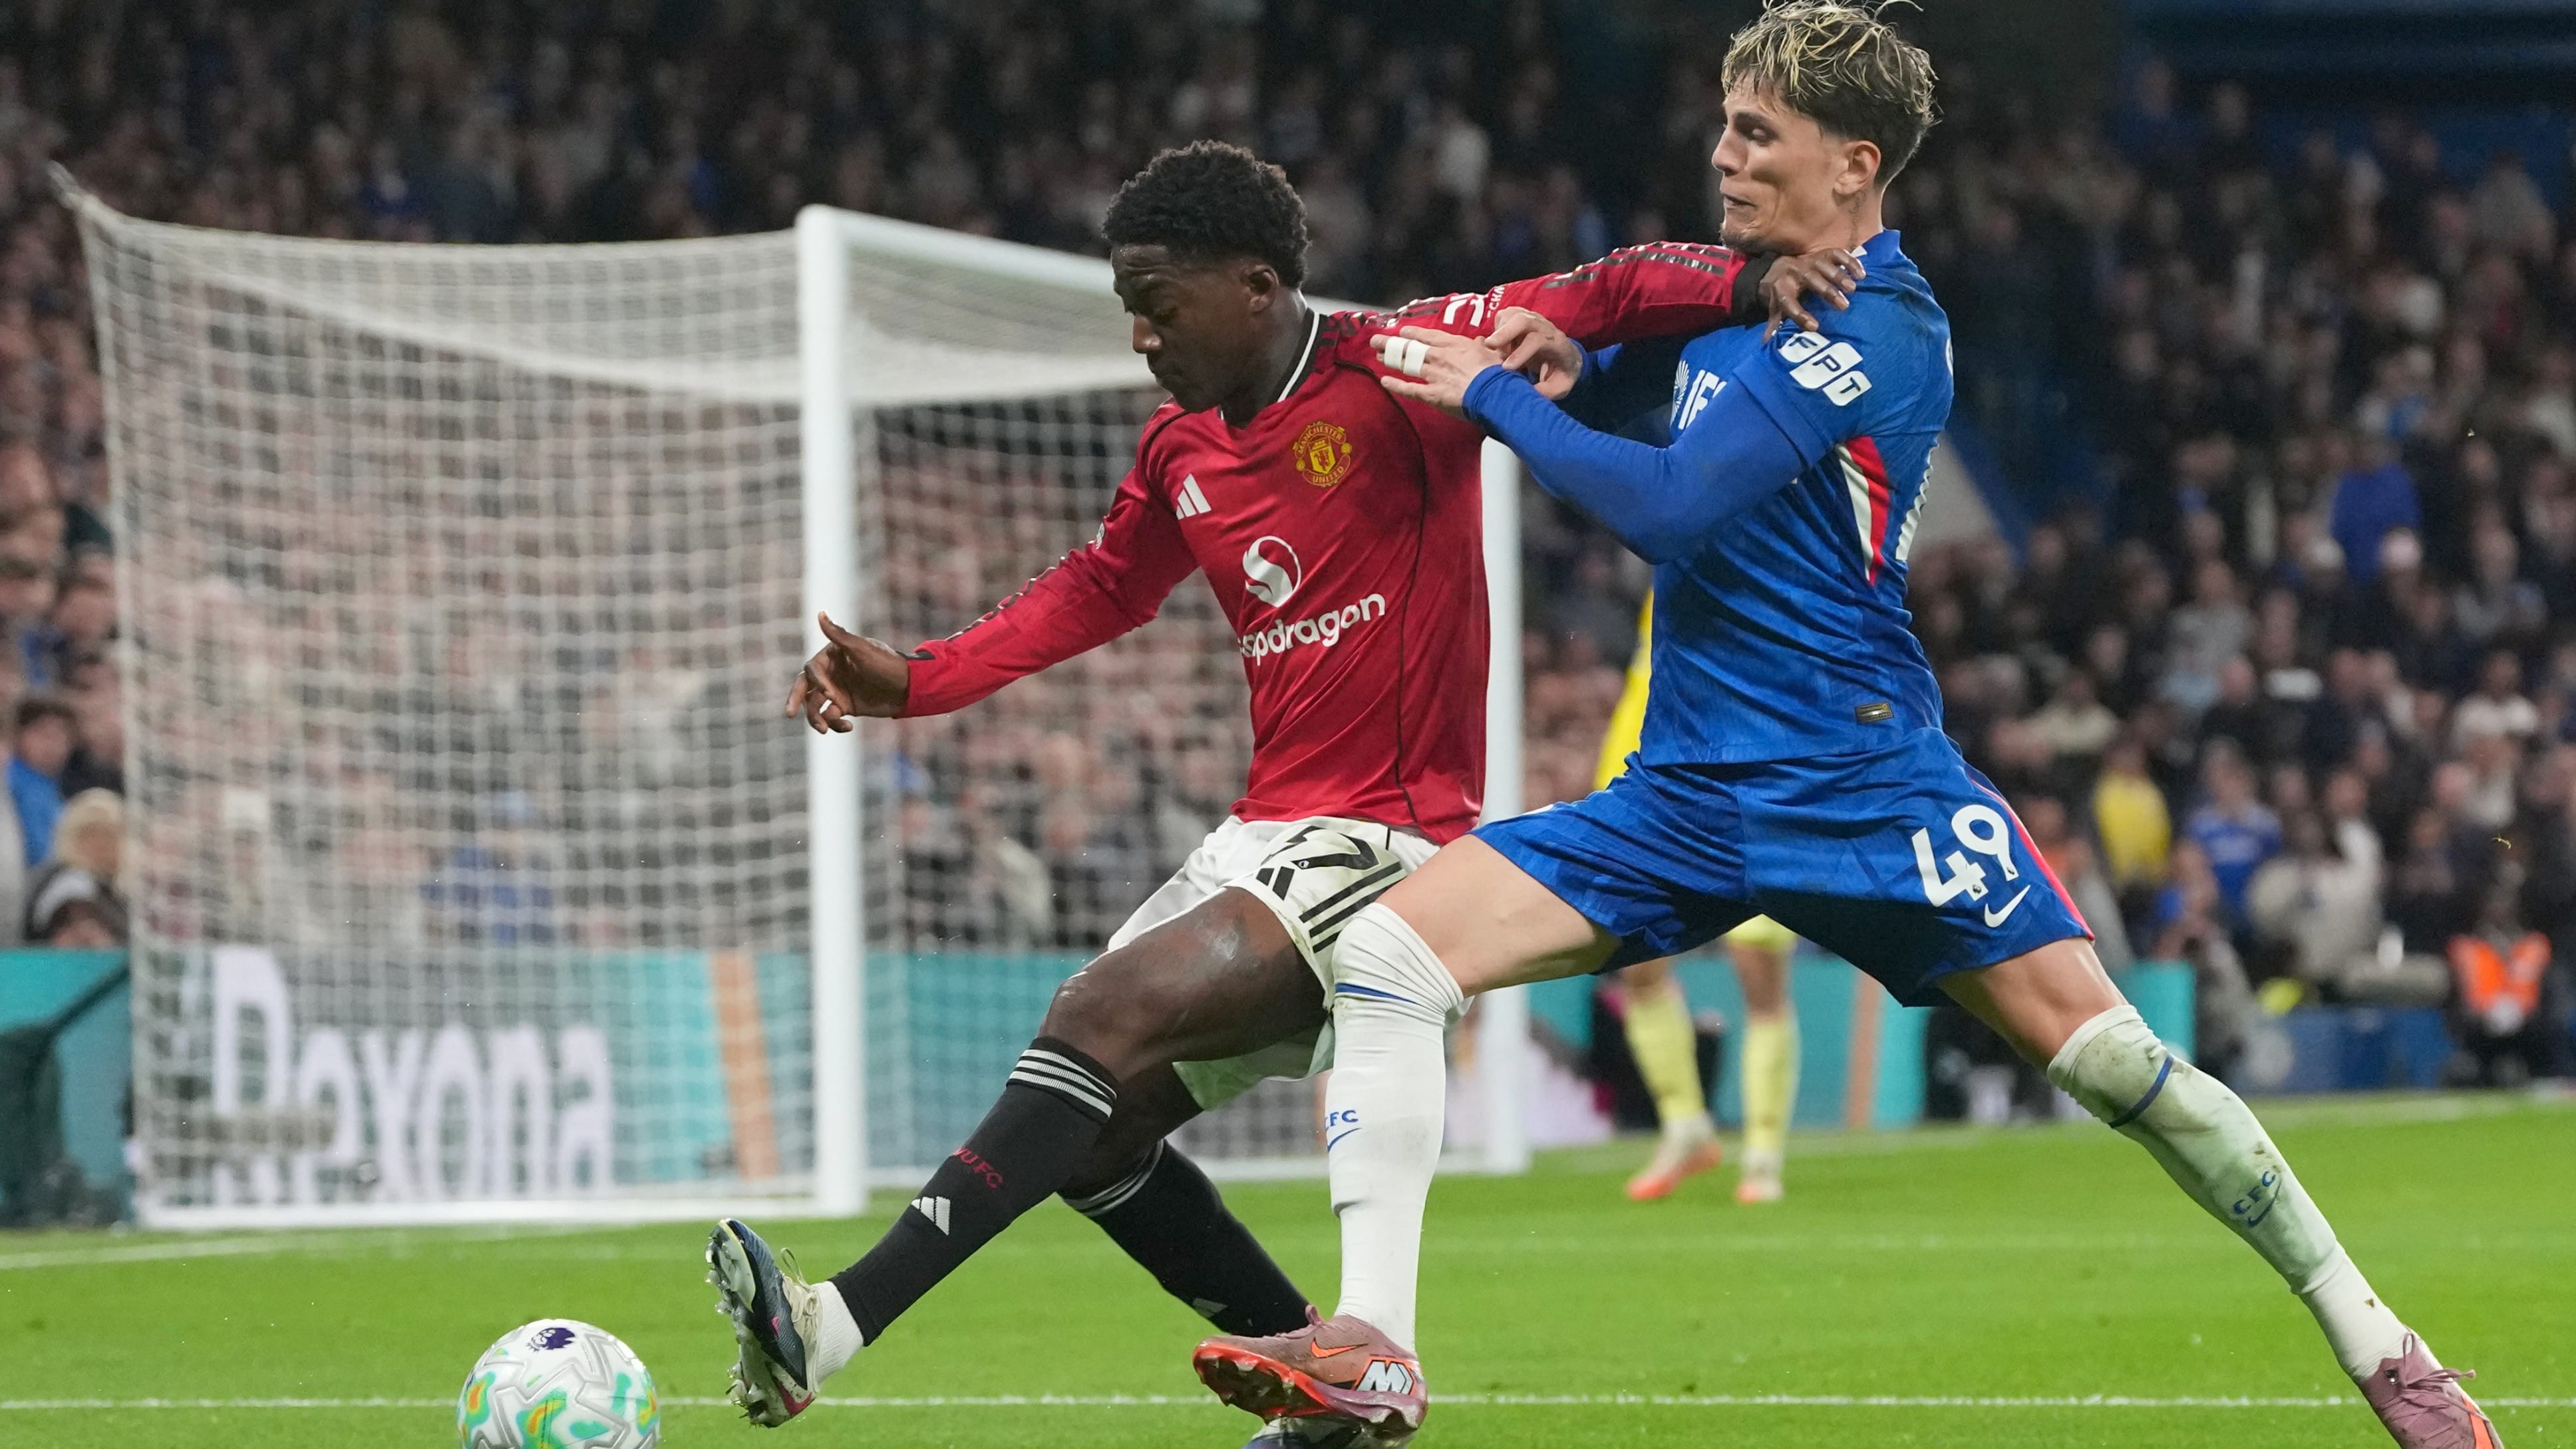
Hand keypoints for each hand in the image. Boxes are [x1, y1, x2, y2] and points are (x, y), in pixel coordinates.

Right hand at [784, 611, 909, 732]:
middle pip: (803, 687)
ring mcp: (836, 690)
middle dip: (795, 700)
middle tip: (788, 713)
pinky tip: (847, 727)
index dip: (816, 682)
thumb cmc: (887, 664)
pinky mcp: (844, 706)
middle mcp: (830, 673)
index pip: (811, 669)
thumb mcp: (863, 650)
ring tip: (825, 730)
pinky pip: (829, 717)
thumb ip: (839, 635)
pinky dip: (834, 724)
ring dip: (816, 718)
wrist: (909, 688)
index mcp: (832, 656)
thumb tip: (820, 613)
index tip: (829, 693)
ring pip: (814, 706)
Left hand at [1373, 327, 1508, 415]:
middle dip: (1393, 344)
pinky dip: (1396, 385)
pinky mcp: (1432, 394)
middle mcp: (1440, 357)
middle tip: (1377, 341)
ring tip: (1377, 355)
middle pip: (1412, 348)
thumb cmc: (1497, 373)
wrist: (1494, 392)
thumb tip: (1483, 341)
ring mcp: (1434, 375)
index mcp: (1455, 345)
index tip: (1403, 331)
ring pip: (1407, 364)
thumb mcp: (1493, 353)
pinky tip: (1384, 381)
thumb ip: (1484, 347)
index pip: (1430, 336)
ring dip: (1391, 359)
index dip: (1414, 334)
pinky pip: (1410, 389)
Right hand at [1485, 307, 1583, 398]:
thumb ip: (1547, 391)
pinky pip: (1505, 316)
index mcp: (1557, 343)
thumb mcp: (1561, 386)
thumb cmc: (1562, 372)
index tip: (1506, 368)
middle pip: (1523, 319)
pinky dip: (1497, 329)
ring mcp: (1532, 318)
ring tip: (1497, 352)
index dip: (1520, 353)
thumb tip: (1528, 394)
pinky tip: (1500, 346)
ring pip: (1512, 315)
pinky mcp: (1521, 316)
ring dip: (1499, 331)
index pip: (1537, 341)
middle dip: (1504, 332)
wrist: (1567, 355)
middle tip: (1489, 346)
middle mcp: (1545, 327)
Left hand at [1760, 246, 1866, 337]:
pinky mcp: (1821, 255)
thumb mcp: (1776, 308)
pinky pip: (1836, 254)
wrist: (1778, 267)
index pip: (1789, 302)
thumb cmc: (1781, 293)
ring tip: (1853, 288)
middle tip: (1843, 305)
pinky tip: (1861, 274)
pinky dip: (1849, 261)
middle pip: (1812, 280)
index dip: (1800, 314)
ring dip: (1840, 276)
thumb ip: (1774, 324)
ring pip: (1825, 265)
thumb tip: (1767, 343)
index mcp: (1782, 288)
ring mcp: (1810, 261)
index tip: (1815, 327)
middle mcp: (1796, 272)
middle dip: (1827, 291)